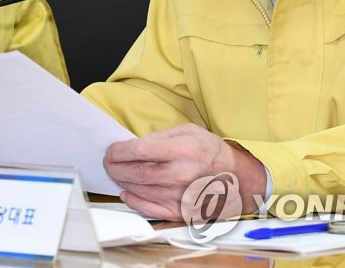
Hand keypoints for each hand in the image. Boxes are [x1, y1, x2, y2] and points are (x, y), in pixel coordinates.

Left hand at [103, 123, 266, 220]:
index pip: (138, 151)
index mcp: (182, 150)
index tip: (110, 150)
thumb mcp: (188, 132)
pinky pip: (149, 208)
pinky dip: (134, 201)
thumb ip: (159, 137)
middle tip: (108, 162)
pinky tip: (127, 192)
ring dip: (123, 181)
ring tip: (117, 173)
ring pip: (139, 190)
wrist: (236, 179)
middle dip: (115, 166)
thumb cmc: (210, 151)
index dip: (118, 151)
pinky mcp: (180, 212)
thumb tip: (133, 145)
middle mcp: (180, 175)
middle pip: (135, 172)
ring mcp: (180, 196)